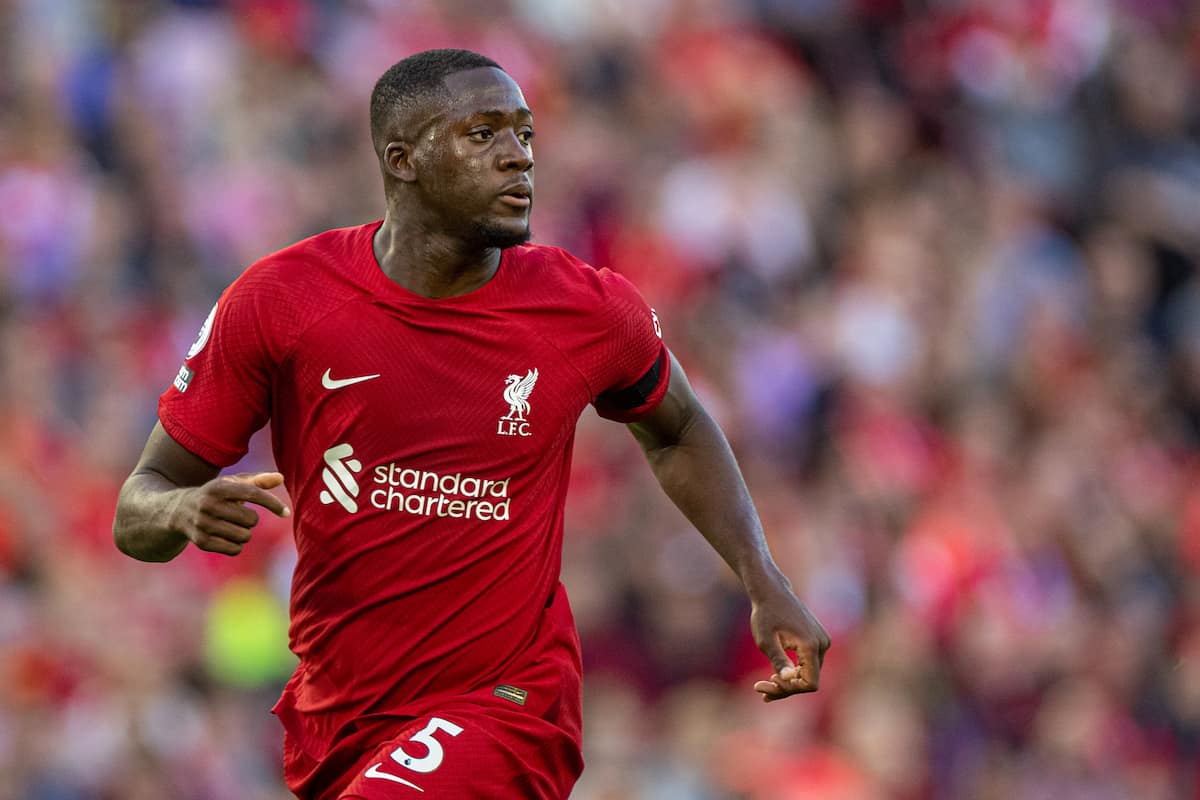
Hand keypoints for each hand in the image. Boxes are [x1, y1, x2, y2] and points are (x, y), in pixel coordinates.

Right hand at [168, 472, 290, 555]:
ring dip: (245, 533)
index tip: (286, 513)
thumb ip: (258, 481)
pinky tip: (226, 537)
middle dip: (251, 520)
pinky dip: (237, 545)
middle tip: (240, 516)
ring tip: (232, 525)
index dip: (272, 503)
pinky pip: (235, 550)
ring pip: (244, 536)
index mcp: (219, 487)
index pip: (253, 494)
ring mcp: (203, 524)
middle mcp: (209, 504)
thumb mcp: (233, 484)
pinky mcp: (201, 542)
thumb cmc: (216, 495)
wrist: (179, 511)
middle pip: (251, 520)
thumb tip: (281, 478)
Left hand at [749, 581, 830, 701]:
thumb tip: (788, 679)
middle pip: (809, 680)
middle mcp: (822, 644)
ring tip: (762, 685)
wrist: (772, 592)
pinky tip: (774, 677)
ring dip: (788, 682)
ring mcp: (823, 641)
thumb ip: (778, 661)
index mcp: (811, 645)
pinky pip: (808, 663)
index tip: (768, 681)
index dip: (789, 689)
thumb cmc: (766, 615)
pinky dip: (793, 672)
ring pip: (808, 673)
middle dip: (784, 687)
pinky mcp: (818, 639)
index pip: (810, 683)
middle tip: (759, 687)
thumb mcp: (766, 641)